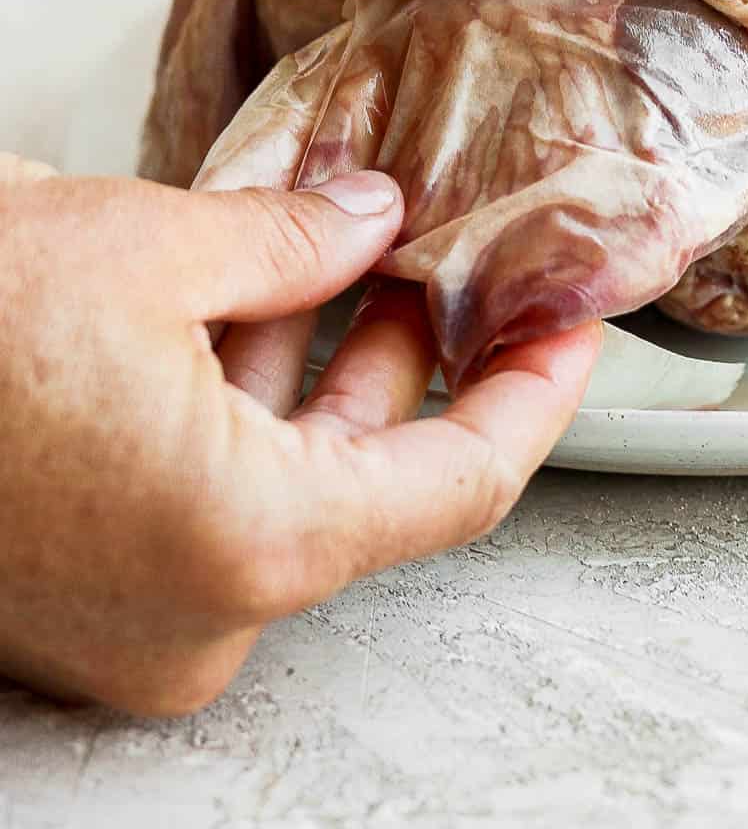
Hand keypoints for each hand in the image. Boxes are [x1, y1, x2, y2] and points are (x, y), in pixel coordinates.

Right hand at [0, 154, 598, 714]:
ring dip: (326, 364)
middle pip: (371, 476)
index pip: (463, 481)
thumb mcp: (150, 247)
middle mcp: (201, 612)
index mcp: (249, 544)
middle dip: (416, 351)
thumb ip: (294, 240)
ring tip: (369, 249)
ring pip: (285, 477)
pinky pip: (206, 491)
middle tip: (467, 259)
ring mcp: (136, 615)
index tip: (574, 329)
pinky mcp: (85, 588)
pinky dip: (244, 399)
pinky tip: (265, 294)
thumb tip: (368, 220)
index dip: (534, 394)